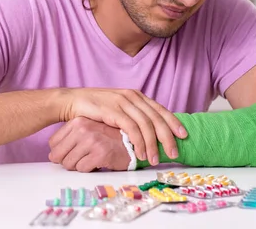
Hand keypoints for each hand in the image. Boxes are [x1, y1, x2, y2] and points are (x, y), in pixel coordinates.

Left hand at [48, 117, 130, 171]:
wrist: (133, 141)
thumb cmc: (107, 138)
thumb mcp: (88, 130)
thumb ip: (70, 137)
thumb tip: (52, 155)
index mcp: (77, 121)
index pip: (53, 143)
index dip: (61, 152)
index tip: (72, 153)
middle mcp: (83, 128)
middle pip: (58, 155)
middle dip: (67, 161)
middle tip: (81, 159)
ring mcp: (91, 140)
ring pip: (69, 164)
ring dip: (79, 166)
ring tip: (91, 159)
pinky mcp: (100, 153)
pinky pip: (82, 169)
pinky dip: (89, 169)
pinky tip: (98, 162)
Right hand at [58, 88, 186, 165]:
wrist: (72, 102)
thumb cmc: (94, 108)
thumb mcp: (118, 109)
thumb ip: (133, 115)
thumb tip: (149, 131)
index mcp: (136, 95)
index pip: (160, 109)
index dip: (173, 122)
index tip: (183, 136)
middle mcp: (132, 96)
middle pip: (157, 118)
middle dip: (168, 137)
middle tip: (174, 153)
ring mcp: (122, 102)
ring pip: (146, 124)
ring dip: (153, 144)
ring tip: (155, 159)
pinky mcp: (113, 110)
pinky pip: (132, 128)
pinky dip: (139, 142)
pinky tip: (141, 152)